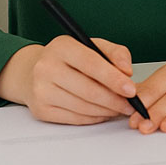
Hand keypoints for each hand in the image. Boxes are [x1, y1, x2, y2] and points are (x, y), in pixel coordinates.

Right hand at [0, 36, 137, 124]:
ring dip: (107, 110)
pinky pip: (75, 118)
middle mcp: (47, 68)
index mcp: (62, 47)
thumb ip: (115, 53)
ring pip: (83, 107)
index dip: (114, 79)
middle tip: (131, 104)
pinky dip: (94, 117)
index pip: (91, 64)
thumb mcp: (92, 46)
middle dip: (115, 100)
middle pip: (88, 90)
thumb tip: (127, 72)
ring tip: (120, 108)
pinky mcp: (41, 110)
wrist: (33, 72)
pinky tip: (104, 112)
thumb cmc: (69, 58)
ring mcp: (41, 90)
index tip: (131, 90)